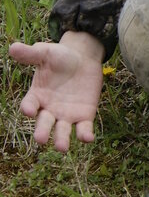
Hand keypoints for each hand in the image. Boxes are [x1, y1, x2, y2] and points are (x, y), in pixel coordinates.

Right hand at [10, 31, 104, 150]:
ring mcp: (66, 115)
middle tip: (41, 139)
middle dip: (42, 131)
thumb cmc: (60, 56)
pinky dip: (85, 134)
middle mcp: (49, 109)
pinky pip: (83, 128)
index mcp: (37, 96)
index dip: (28, 108)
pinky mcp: (84, 116)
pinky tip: (87, 138)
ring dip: (62, 140)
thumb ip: (31, 54)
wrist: (83, 58)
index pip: (29, 105)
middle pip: (44, 123)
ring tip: (62, 148)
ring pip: (63, 131)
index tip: (28, 110)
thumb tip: (13, 48)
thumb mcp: (46, 53)